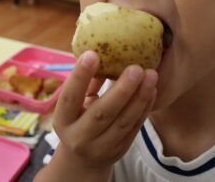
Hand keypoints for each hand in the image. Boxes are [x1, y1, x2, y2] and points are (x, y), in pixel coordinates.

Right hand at [53, 50, 157, 170]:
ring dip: (140, 97)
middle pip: (102, 113)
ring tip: (151, 74)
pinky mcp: (119, 151)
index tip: (92, 54)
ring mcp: (100, 147)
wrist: (82, 161)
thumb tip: (102, 53)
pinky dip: (145, 107)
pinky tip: (152, 89)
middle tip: (136, 67)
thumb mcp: (73, 107)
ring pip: (124, 121)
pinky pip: (135, 127)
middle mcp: (79, 137)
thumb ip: (86, 85)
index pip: (69, 98)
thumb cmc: (77, 120)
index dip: (79, 77)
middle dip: (121, 90)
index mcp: (63, 120)